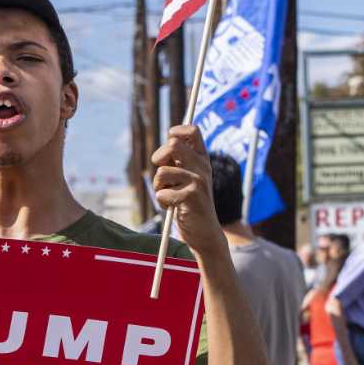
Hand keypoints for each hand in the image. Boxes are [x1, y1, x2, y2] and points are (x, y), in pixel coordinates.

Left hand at [151, 122, 219, 254]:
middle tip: (163, 177)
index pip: (192, 130)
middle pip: (172, 145)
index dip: (176, 132)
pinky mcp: (192, 197)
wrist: (205, 234)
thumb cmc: (190, 205)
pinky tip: (173, 208)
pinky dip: (162, 202)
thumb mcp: (186, 179)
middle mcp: (203, 167)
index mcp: (202, 159)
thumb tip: (167, 144)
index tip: (169, 143)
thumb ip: (178, 161)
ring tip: (170, 196)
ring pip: (162, 172)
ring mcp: (199, 181)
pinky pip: (161, 193)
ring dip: (159, 186)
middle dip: (159, 159)